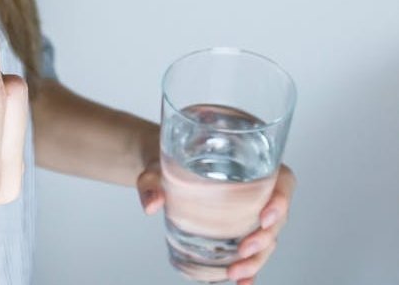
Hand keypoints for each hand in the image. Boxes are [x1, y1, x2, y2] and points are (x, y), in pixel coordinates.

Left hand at [137, 162, 295, 284]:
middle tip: (243, 250)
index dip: (281, 199)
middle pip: (276, 216)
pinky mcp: (238, 228)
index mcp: (250, 162)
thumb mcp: (157, 166)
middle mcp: (257, 188)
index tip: (265, 216)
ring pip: (267, 238)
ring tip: (236, 273)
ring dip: (257, 259)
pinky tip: (242, 283)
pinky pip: (252, 250)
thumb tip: (151, 204)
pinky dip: (250, 268)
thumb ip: (152, 181)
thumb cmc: (167, 160)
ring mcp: (250, 211)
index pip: (281, 180)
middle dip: (265, 238)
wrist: (162, 171)